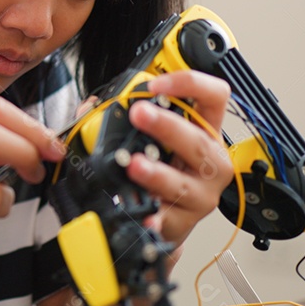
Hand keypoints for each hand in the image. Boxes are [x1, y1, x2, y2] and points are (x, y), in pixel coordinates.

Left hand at [125, 70, 232, 246]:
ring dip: (157, 172)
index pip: (214, 96)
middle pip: (198, 140)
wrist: (164, 215)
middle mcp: (211, 162)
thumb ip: (122, 115)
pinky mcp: (184, 221)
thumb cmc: (160, 167)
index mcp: (206, 131)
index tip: (157, 84)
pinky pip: (167, 219)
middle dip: (167, 126)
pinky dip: (155, 217)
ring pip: (182, 182)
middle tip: (139, 114)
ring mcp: (201, 194)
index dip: (190, 84)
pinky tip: (144, 215)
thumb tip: (90, 108)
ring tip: (134, 164)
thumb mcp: (149, 136)